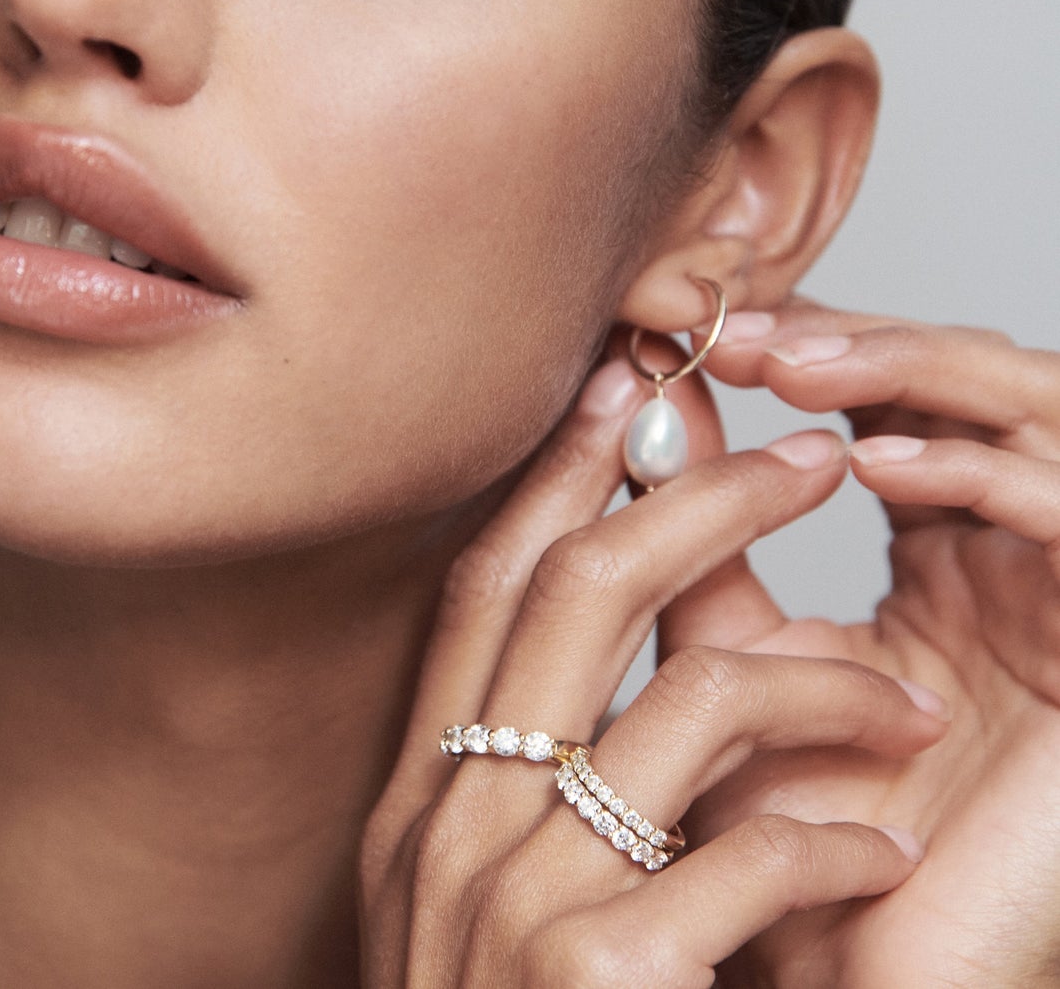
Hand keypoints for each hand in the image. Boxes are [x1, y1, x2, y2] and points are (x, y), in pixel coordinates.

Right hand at [359, 355, 943, 987]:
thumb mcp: (487, 909)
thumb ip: (531, 791)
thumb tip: (628, 666)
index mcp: (422, 800)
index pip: (486, 588)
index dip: (558, 479)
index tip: (629, 396)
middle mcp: (453, 826)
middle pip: (578, 595)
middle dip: (702, 503)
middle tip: (807, 460)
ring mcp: (519, 900)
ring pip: (689, 700)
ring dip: (820, 681)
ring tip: (905, 695)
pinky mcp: (603, 980)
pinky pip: (751, 852)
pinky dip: (836, 836)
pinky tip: (878, 852)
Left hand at [666, 299, 1059, 988]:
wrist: (856, 973)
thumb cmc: (798, 826)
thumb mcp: (734, 658)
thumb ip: (697, 544)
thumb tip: (646, 415)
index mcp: (938, 555)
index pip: (890, 400)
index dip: (809, 347)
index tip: (697, 330)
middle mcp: (1013, 560)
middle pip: (962, 385)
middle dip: (855, 340)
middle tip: (742, 328)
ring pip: (1033, 411)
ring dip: (912, 370)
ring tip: (795, 365)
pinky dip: (979, 472)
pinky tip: (875, 462)